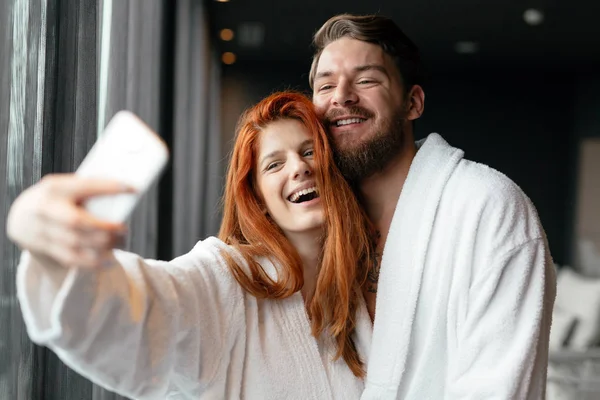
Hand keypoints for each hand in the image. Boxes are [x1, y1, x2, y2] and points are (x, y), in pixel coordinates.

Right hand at [6, 174, 135, 267]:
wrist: (21, 216)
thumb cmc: (56, 198)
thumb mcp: (66, 187)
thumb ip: (89, 191)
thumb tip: (124, 195)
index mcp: (54, 188)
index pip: (84, 186)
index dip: (108, 187)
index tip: (132, 188)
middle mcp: (46, 210)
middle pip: (77, 222)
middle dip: (105, 227)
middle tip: (124, 229)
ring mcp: (42, 231)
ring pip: (76, 244)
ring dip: (103, 246)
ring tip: (120, 242)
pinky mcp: (46, 249)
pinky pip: (71, 259)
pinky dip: (93, 262)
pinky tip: (109, 261)